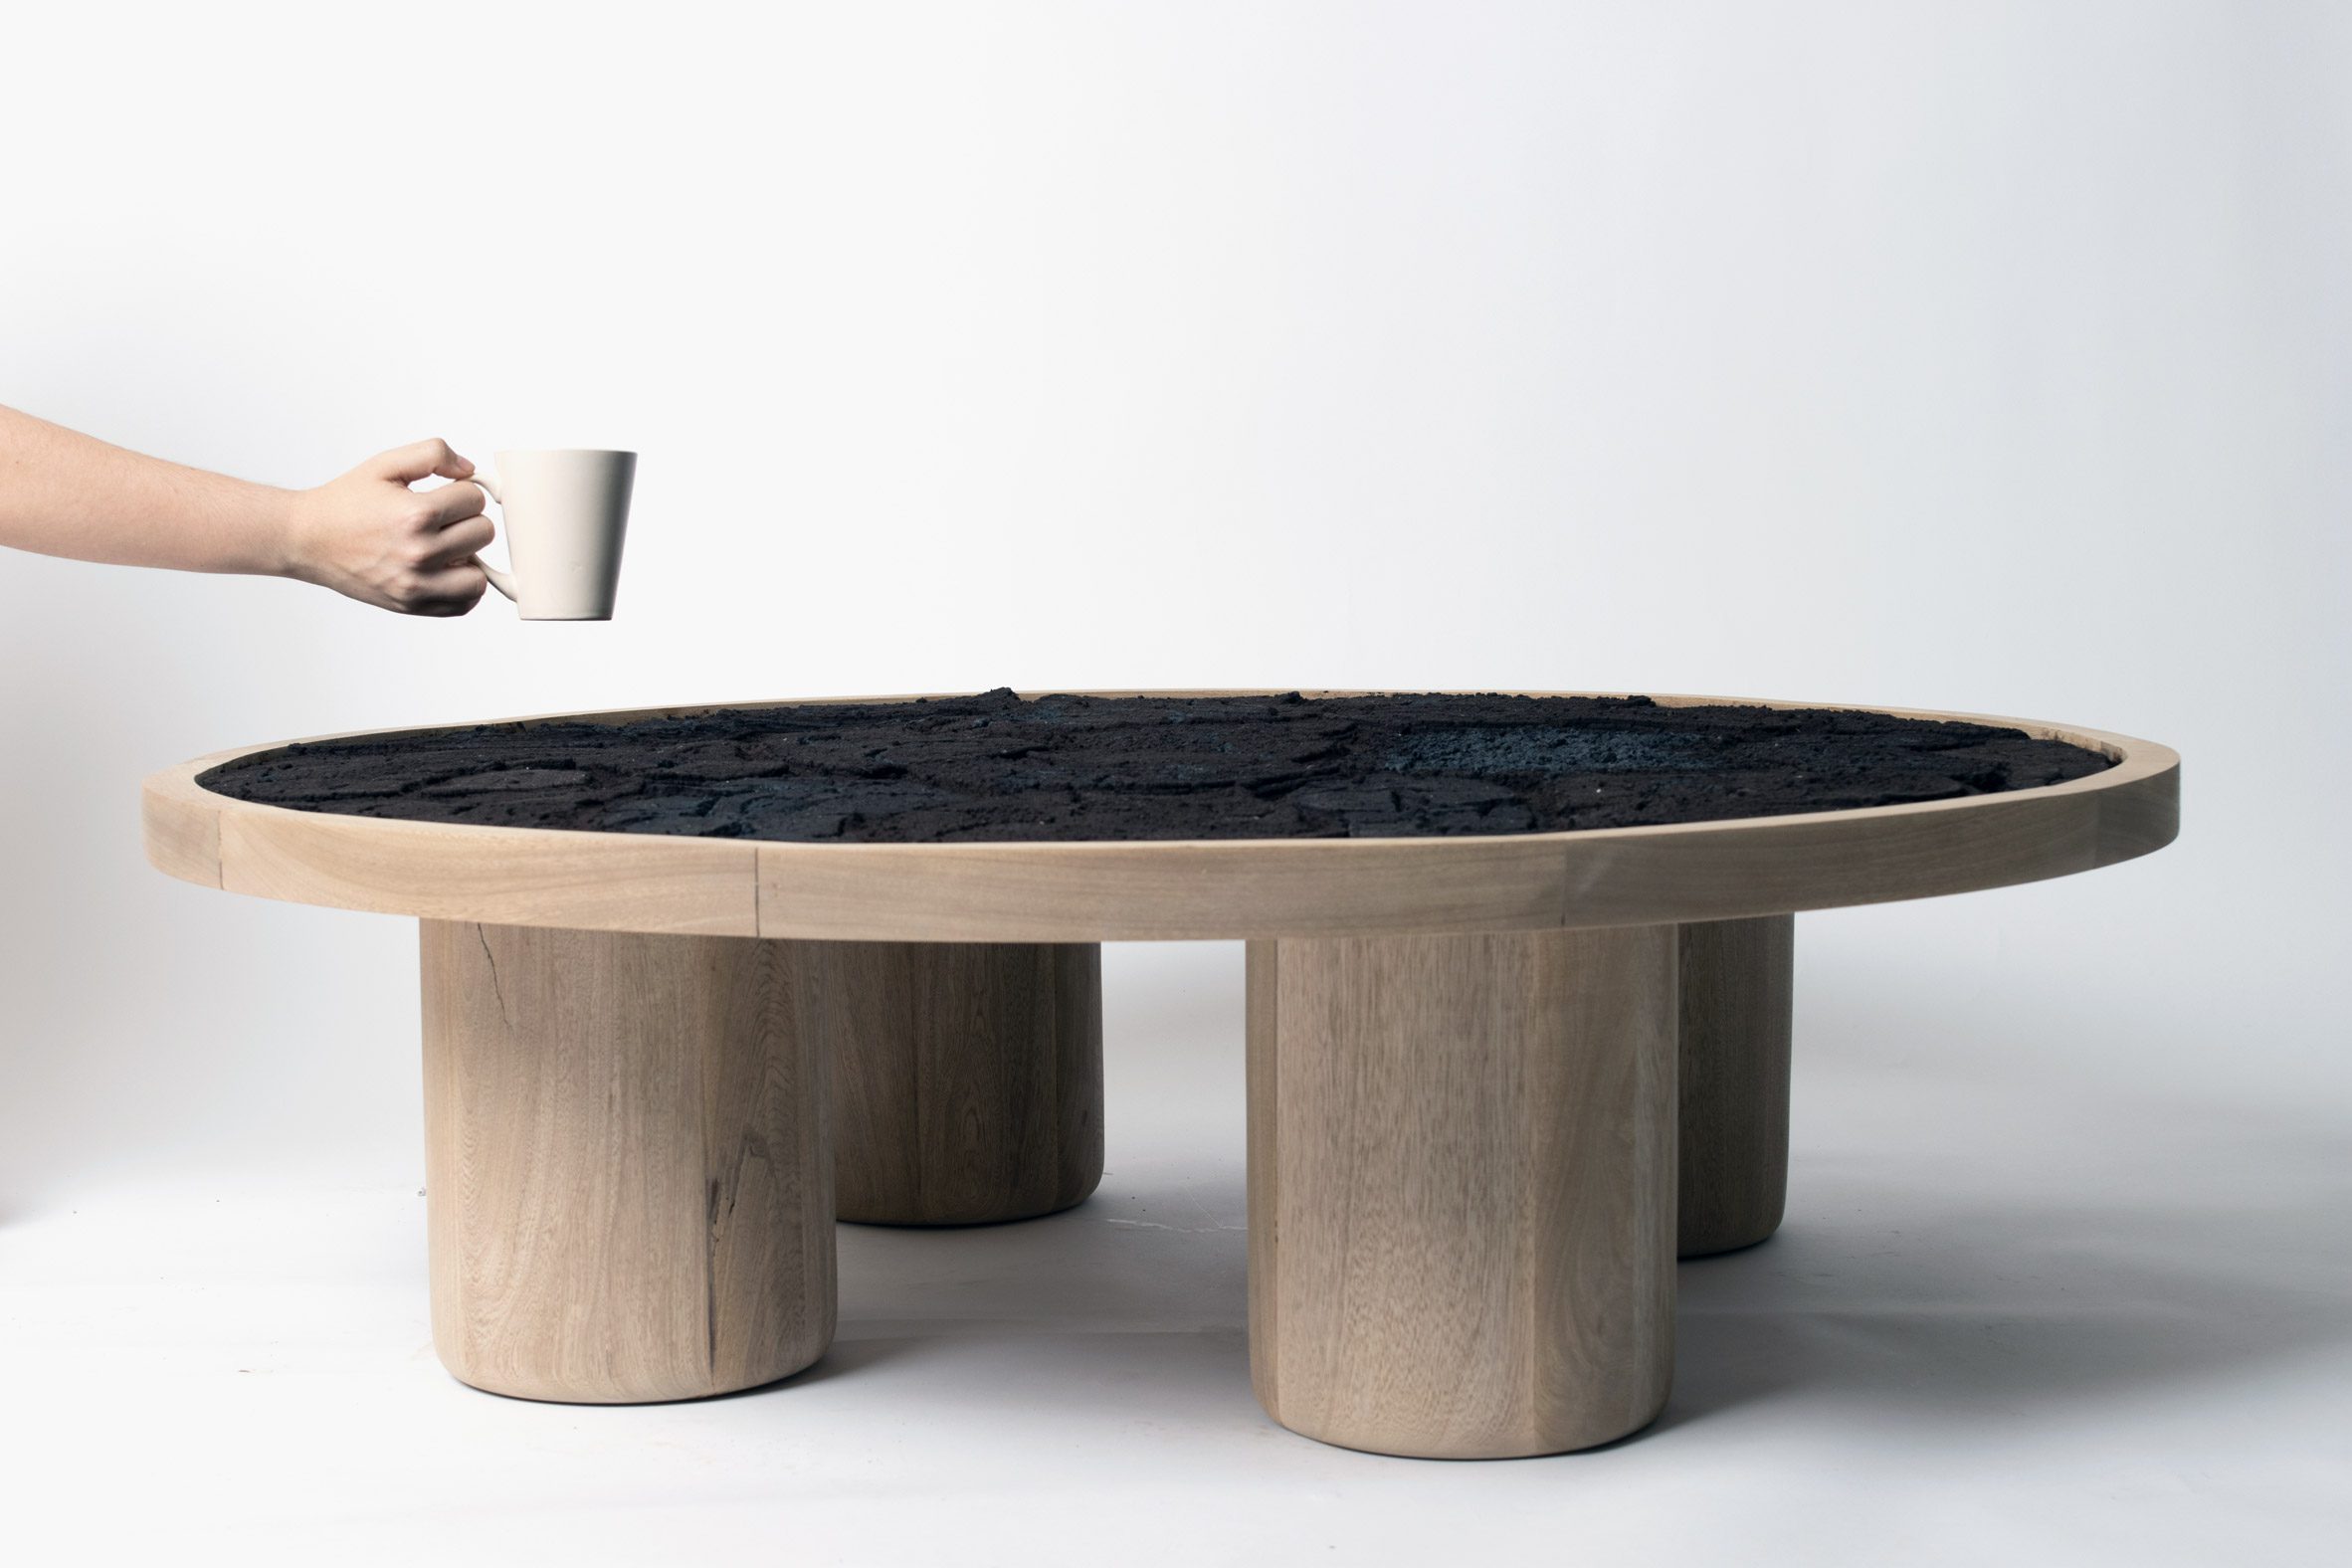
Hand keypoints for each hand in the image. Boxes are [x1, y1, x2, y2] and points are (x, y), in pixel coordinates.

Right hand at [282, 439, 494, 615]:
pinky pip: (465, 602)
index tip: (441, 495)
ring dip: (469, 557)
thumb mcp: (385, 464)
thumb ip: (432, 454)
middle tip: (440, 519)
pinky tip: (444, 569)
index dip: (461, 491)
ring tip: (444, 546)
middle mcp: (419, 553)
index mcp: (415, 515)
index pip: (475, 498)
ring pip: (480, 574)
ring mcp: (417, 585)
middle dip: (466, 520)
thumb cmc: (344, 503)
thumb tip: (469, 469)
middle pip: (483, 533)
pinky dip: (462, 586)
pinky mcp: (413, 604)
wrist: (307, 540)